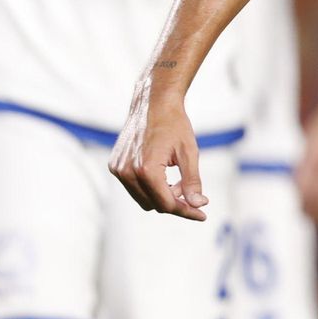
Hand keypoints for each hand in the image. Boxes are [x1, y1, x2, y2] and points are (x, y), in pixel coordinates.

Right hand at [108, 82, 208, 220]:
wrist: (153, 103)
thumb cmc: (175, 125)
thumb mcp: (189, 153)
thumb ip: (192, 182)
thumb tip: (198, 205)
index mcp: (146, 170)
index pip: (167, 204)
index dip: (186, 211)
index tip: (202, 215)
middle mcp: (127, 173)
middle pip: (154, 205)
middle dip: (176, 203)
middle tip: (193, 194)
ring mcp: (118, 170)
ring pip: (143, 199)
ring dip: (162, 196)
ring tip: (179, 182)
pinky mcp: (115, 166)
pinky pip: (134, 188)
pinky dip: (150, 188)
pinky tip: (165, 176)